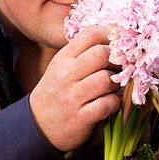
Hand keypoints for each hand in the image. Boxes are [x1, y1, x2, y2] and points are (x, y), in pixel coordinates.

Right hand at [29, 25, 120, 151]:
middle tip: (120, 67)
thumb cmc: (55, 93)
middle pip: (102, 54)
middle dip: (117, 60)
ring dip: (116, 83)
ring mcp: (73, 97)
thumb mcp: (61, 68)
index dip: (110, 34)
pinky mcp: (81, 117)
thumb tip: (113, 41)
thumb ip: (82, 54)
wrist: (38, 126)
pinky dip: (114, 103)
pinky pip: (107, 104)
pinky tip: (110, 104)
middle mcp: (66, 75)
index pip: (90, 34)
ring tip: (113, 88)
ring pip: (107, 79)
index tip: (120, 40)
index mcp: (62, 59)